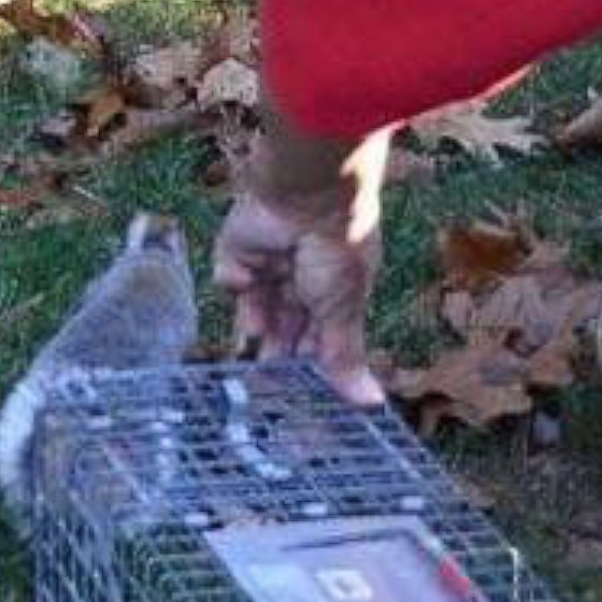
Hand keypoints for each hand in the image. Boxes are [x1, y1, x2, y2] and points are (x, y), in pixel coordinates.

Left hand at [214, 192, 384, 406]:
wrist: (307, 197)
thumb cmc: (338, 249)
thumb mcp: (344, 310)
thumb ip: (344, 358)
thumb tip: (373, 404)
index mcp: (333, 292)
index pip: (317, 337)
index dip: (307, 363)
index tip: (300, 392)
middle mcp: (300, 279)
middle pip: (282, 326)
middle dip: (275, 351)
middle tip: (264, 379)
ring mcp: (267, 265)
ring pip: (254, 309)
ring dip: (254, 323)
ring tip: (254, 336)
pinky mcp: (237, 251)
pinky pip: (229, 277)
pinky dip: (235, 280)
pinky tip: (248, 276)